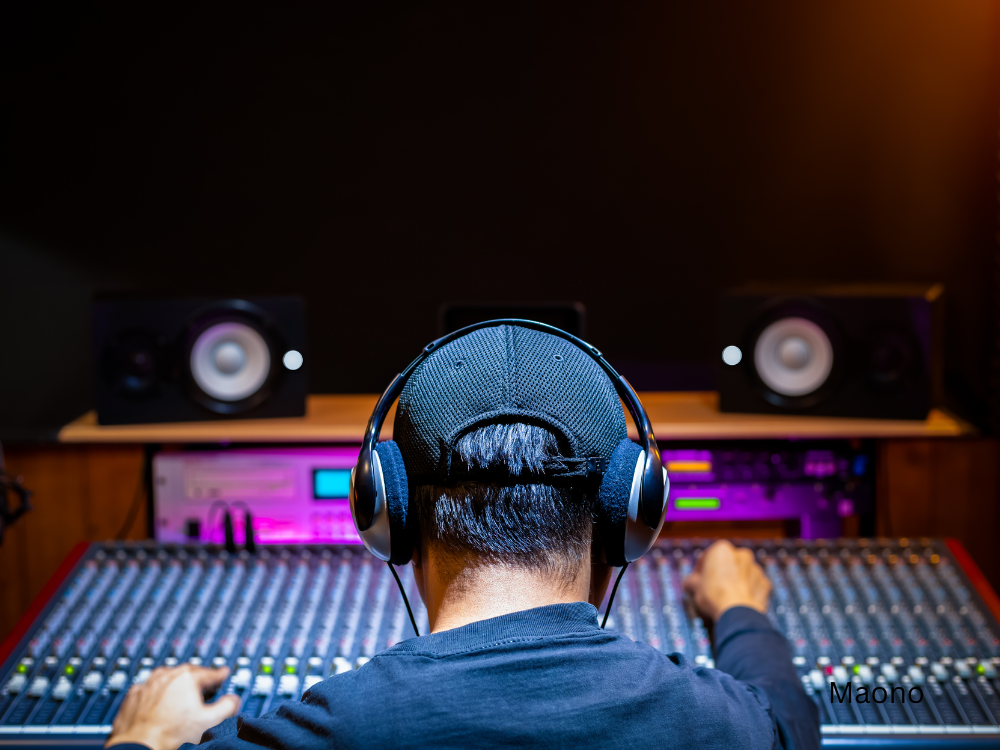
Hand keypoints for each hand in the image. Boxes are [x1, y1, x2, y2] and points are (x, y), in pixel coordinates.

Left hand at [105, 664, 239, 749]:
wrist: (138, 746)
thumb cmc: (171, 735)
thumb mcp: (210, 721)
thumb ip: (228, 706)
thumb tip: (232, 700)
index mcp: (186, 678)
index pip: (209, 673)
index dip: (219, 675)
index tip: (223, 674)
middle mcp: (166, 676)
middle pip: (187, 672)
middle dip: (198, 678)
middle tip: (206, 685)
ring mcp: (146, 685)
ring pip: (166, 678)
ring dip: (176, 683)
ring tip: (181, 694)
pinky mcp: (132, 697)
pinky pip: (148, 689)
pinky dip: (155, 693)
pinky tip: (158, 703)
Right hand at [682, 540, 771, 621]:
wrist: (738, 613)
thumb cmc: (715, 595)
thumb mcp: (695, 587)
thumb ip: (692, 581)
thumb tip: (689, 583)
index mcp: (722, 550)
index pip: (708, 556)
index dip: (701, 569)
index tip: (698, 579)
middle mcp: (741, 554)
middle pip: (727, 563)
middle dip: (721, 572)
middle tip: (712, 587)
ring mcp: (755, 568)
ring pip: (743, 572)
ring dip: (736, 580)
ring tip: (727, 595)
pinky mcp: (765, 583)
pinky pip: (754, 584)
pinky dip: (748, 590)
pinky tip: (740, 600)